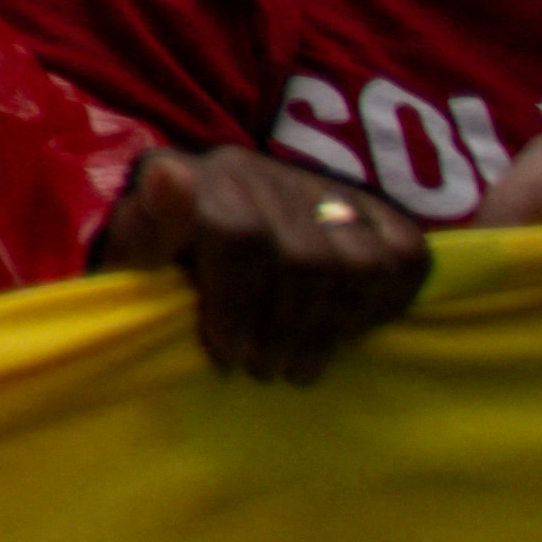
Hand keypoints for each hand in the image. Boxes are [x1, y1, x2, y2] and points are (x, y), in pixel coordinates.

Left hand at [95, 147, 430, 381]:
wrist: (199, 236)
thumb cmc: (161, 262)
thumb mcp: (135, 255)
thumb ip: (148, 227)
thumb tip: (170, 179)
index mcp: (207, 179)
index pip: (242, 235)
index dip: (238, 304)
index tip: (228, 353)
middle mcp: (268, 172)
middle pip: (306, 258)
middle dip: (285, 328)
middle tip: (266, 369)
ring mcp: (322, 187)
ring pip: (360, 263)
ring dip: (331, 326)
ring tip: (298, 365)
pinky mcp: (372, 208)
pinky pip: (406, 257)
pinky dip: (381, 305)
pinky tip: (344, 332)